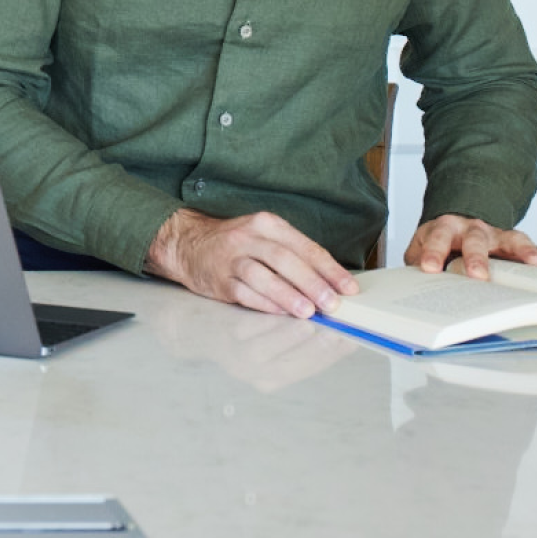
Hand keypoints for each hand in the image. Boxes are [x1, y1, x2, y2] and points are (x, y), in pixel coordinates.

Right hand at [146, 207, 359, 319]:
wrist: (189, 244)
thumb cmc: (236, 245)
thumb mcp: (265, 237)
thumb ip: (295, 257)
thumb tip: (331, 285)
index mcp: (267, 224)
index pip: (304, 246)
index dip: (329, 269)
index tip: (348, 288)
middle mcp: (248, 237)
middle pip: (284, 259)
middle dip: (312, 283)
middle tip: (331, 303)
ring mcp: (231, 259)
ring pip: (262, 276)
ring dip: (288, 295)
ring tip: (308, 312)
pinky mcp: (219, 280)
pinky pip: (244, 293)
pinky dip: (265, 304)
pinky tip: (282, 313)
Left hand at [404, 214, 536, 278]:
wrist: (457, 221)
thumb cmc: (439, 242)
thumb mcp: (419, 251)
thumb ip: (417, 265)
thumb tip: (413, 291)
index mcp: (445, 228)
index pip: (437, 238)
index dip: (432, 252)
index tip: (427, 268)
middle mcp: (474, 228)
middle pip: (477, 240)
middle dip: (478, 257)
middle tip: (478, 275)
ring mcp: (499, 235)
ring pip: (515, 240)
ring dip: (526, 252)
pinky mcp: (519, 245)